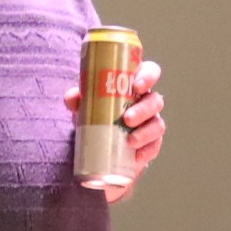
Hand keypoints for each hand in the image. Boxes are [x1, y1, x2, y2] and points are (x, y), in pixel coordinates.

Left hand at [60, 57, 165, 199]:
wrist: (97, 139)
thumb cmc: (96, 112)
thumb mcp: (85, 103)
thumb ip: (78, 98)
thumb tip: (73, 97)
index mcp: (135, 85)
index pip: (150, 72)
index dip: (149, 76)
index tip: (137, 86)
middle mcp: (147, 102)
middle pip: (155, 101)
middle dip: (144, 110)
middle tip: (127, 119)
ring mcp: (151, 122)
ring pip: (158, 124)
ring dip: (146, 133)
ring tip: (130, 141)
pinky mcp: (151, 143)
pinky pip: (154, 146)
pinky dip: (147, 152)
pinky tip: (137, 157)